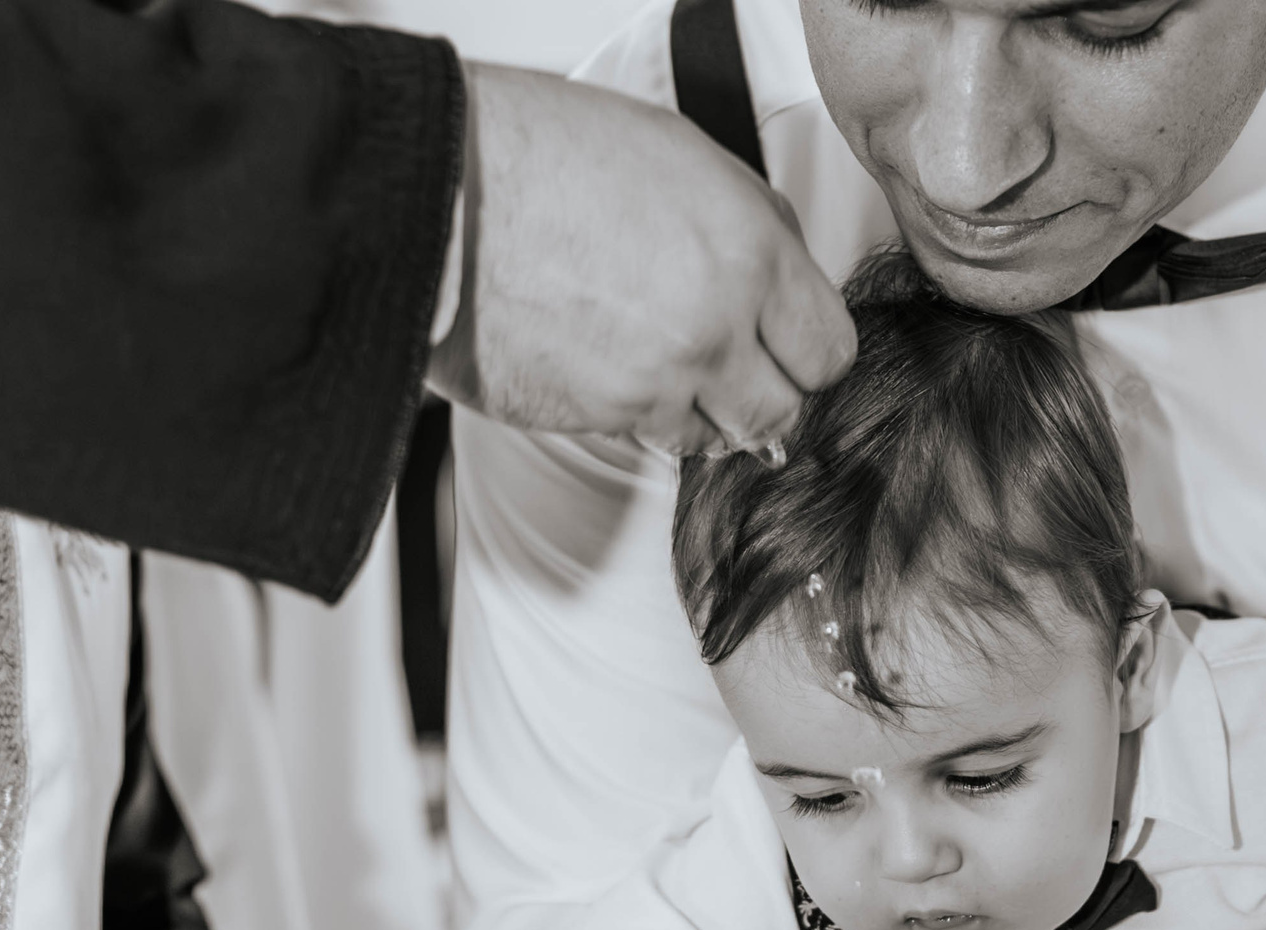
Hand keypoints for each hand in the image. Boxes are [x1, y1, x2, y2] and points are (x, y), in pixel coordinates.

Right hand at [429, 65, 856, 456]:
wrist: (437, 196)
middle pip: (785, 412)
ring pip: (719, 438)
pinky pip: (651, 436)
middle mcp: (714, 325)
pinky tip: (614, 368)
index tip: (790, 348)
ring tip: (663, 362)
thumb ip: (749, 229)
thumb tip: (784, 282)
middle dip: (768, 396)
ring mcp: (657, 380)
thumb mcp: (681, 159)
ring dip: (703, 412)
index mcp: (749, 248)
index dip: (810, 353)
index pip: (829, 349)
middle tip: (739, 371)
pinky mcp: (600, 417)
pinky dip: (644, 415)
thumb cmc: (542, 156)